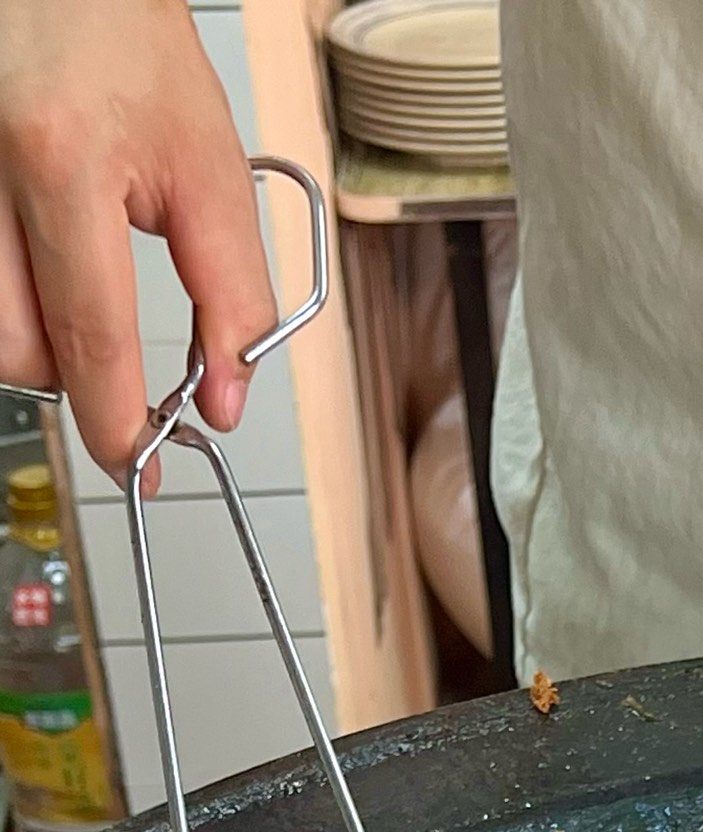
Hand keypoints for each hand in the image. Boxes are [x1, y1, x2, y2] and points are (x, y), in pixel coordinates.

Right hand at [0, 0, 274, 479]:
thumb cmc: (118, 31)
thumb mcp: (205, 159)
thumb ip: (230, 290)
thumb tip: (225, 396)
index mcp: (62, 158)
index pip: (90, 335)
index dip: (119, 421)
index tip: (142, 466)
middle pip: (13, 346)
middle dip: (69, 379)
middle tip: (112, 367)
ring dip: (31, 341)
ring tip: (73, 297)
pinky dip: (6, 296)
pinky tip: (33, 267)